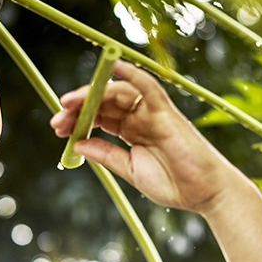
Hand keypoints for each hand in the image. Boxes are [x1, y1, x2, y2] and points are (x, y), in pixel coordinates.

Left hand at [51, 60, 236, 214]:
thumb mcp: (130, 170)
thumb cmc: (174, 184)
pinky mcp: (166, 113)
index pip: (98, 116)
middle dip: (78, 107)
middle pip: (103, 103)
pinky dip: (131, 74)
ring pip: (118, 93)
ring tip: (69, 104)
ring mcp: (152, 113)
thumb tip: (77, 144)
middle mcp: (139, 118)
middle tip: (57, 117)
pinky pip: (147, 87)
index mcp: (130, 132)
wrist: (204, 194)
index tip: (57, 128)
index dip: (76, 119)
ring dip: (92, 94)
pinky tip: (112, 67)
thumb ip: (106, 155)